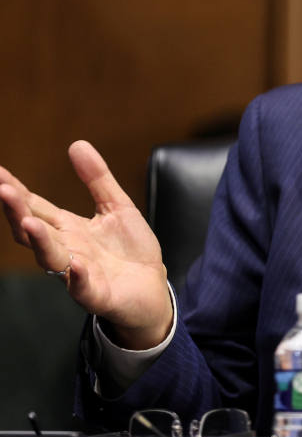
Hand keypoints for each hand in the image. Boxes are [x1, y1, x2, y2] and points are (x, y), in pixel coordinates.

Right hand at [0, 140, 171, 348]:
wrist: (152, 288)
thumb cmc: (130, 250)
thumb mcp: (117, 207)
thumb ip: (97, 179)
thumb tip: (76, 143)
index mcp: (68, 228)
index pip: (35, 206)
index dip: (16, 190)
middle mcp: (66, 250)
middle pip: (33, 230)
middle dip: (17, 211)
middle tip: (3, 189)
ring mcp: (77, 273)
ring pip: (51, 258)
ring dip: (40, 240)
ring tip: (29, 221)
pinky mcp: (96, 294)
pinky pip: (82, 287)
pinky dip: (76, 276)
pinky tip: (75, 264)